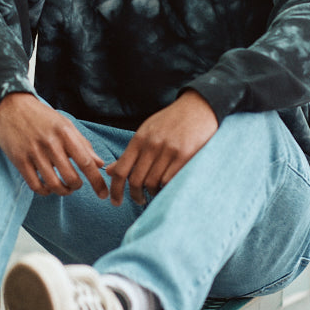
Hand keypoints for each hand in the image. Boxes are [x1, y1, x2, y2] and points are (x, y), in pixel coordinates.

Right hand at [0, 92, 108, 198]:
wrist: (11, 106)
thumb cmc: (41, 116)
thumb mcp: (65, 124)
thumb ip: (83, 144)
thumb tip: (100, 163)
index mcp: (65, 132)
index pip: (86, 162)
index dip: (97, 181)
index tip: (103, 193)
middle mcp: (50, 143)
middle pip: (70, 177)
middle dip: (77, 187)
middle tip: (76, 185)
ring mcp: (34, 152)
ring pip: (53, 184)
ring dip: (62, 191)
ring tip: (64, 188)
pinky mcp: (19, 160)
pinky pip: (35, 185)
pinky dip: (45, 191)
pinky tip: (48, 187)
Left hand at [105, 91, 218, 205]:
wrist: (199, 107)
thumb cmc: (171, 121)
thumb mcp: (147, 131)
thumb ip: (130, 152)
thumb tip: (109, 171)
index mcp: (139, 139)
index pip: (121, 170)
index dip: (115, 189)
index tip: (115, 201)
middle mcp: (152, 145)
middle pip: (136, 180)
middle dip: (135, 196)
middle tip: (139, 200)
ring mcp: (169, 150)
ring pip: (153, 183)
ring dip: (152, 194)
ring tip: (156, 193)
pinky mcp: (185, 155)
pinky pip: (170, 181)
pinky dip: (167, 189)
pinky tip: (168, 188)